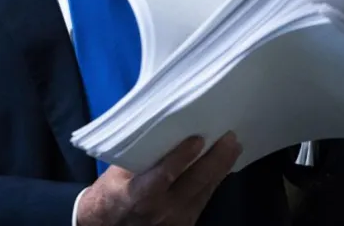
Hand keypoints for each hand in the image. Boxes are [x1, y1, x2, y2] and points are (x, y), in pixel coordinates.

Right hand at [75, 132, 241, 225]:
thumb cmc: (109, 195)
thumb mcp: (115, 174)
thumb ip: (139, 157)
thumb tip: (160, 129)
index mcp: (140, 195)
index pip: (165, 175)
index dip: (182, 157)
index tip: (198, 139)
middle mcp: (162, 210)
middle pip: (194, 183)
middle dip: (215, 160)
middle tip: (230, 138)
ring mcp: (177, 220)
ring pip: (204, 192)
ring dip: (221, 169)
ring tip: (233, 147)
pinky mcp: (186, 224)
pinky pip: (204, 200)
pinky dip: (214, 182)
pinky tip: (223, 167)